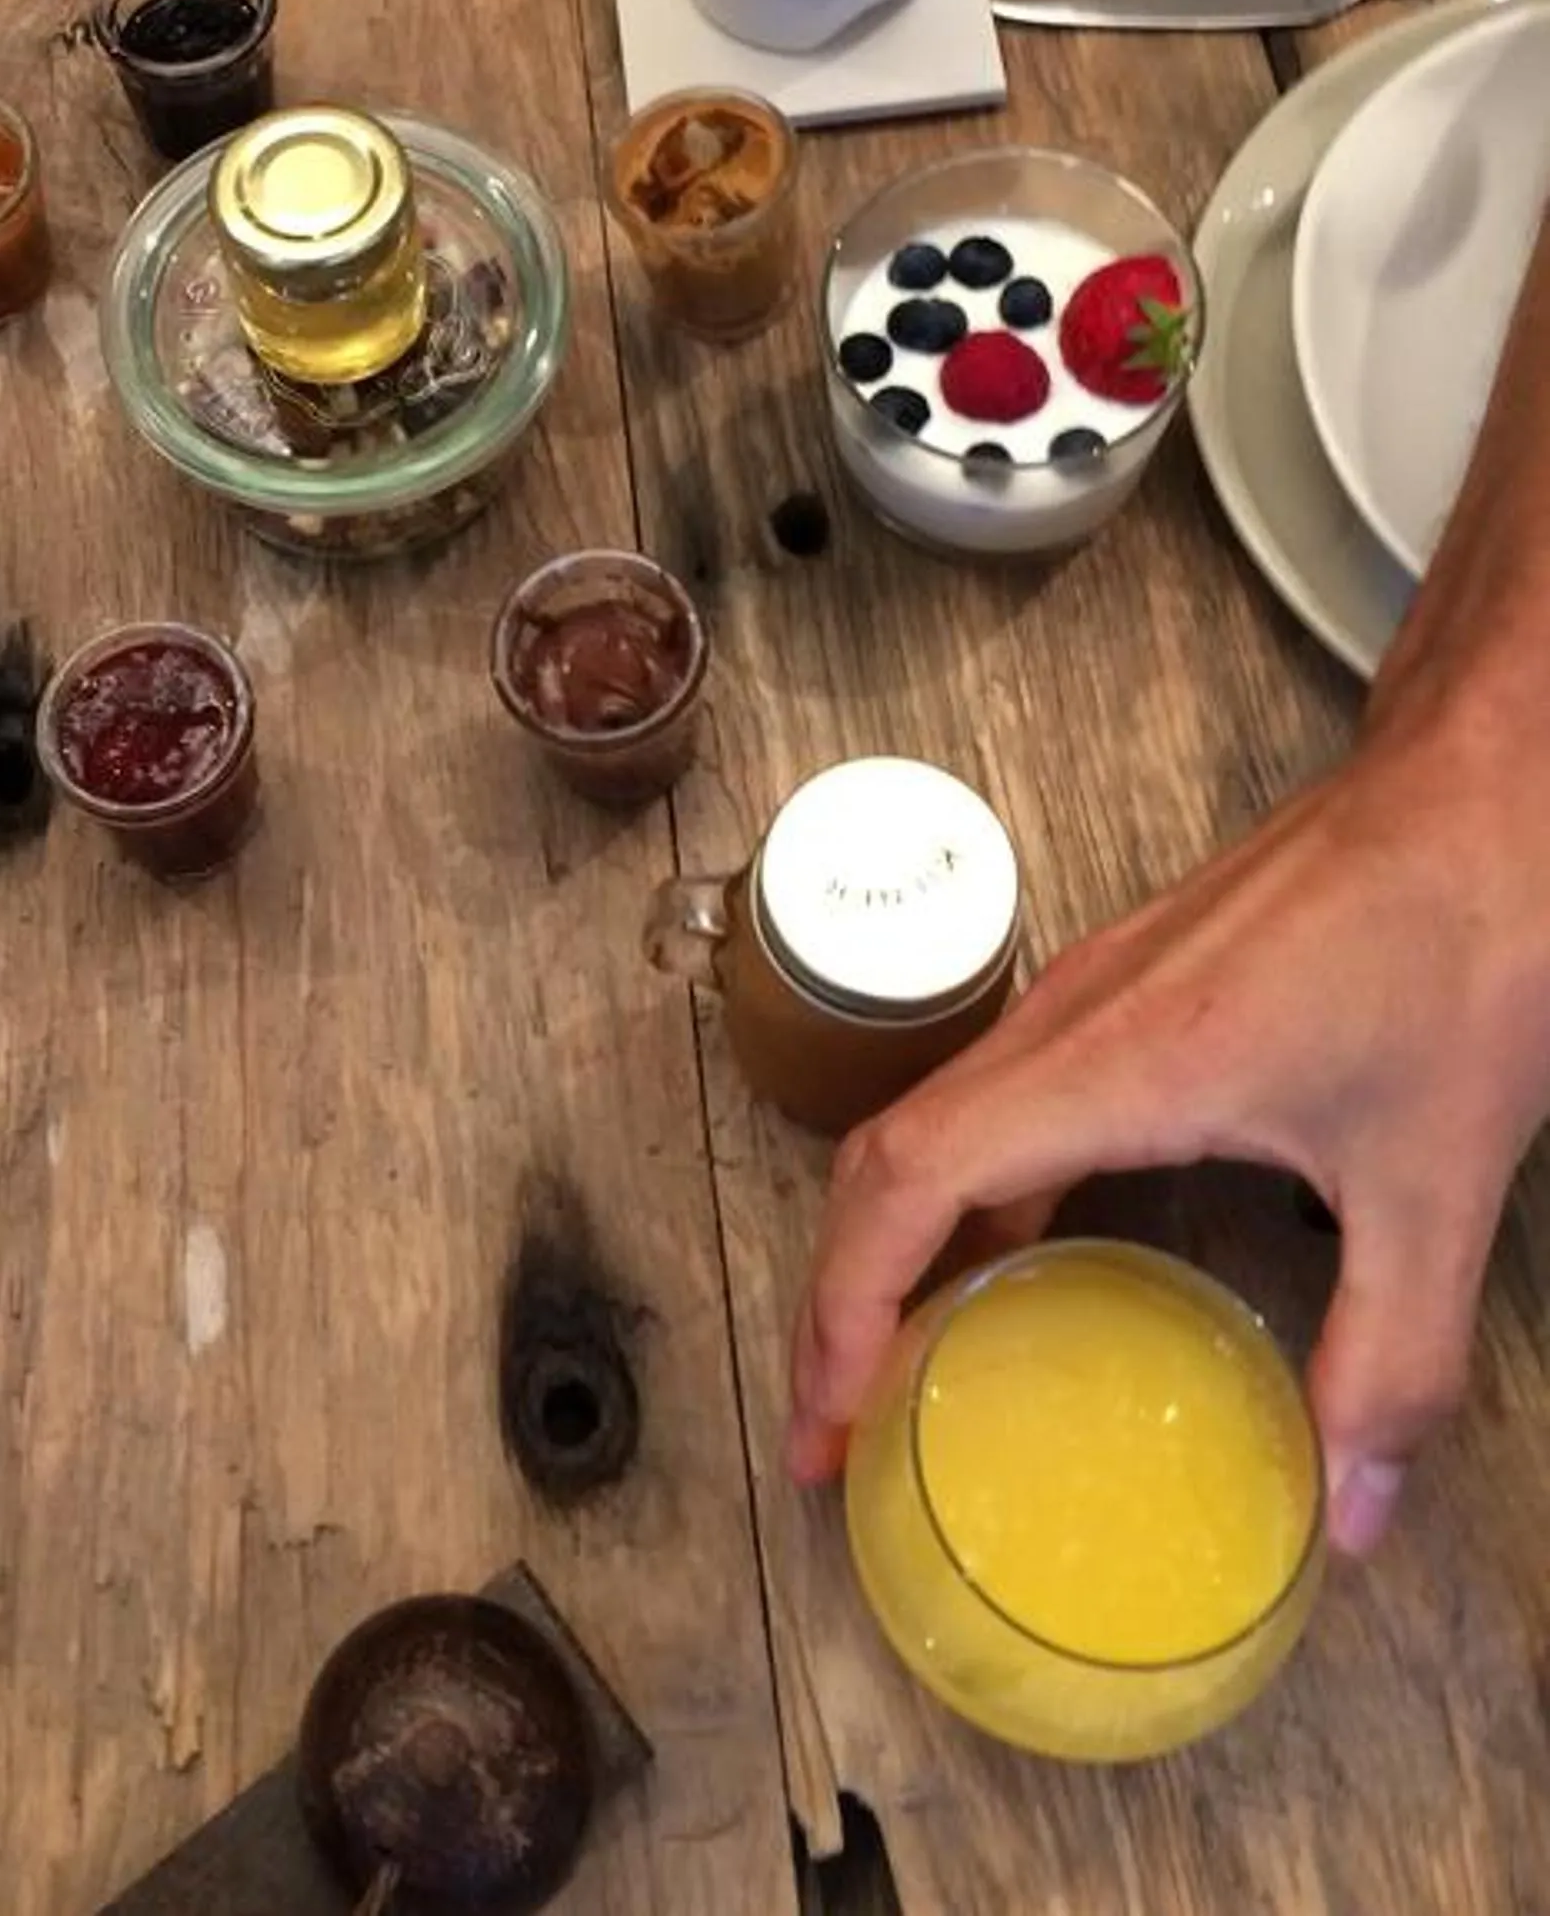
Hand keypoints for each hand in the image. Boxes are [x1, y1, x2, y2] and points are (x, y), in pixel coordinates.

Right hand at [784, 700, 1549, 1555]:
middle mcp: (1073, 1018)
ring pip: (937, 1119)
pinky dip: (966, 1193)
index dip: (846, 1303)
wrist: (1480, 794)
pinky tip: (1015, 1262)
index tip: (826, 1417)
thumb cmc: (1456, 945)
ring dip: (893, 1241)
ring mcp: (1092, 992)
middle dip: (839, 1297)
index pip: (914, 1178)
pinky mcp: (1130, 985)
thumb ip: (1393, 1355)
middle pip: (890, 1153)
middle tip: (832, 1430)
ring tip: (896, 1366)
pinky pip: (1000, 1098)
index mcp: (1116, 1060)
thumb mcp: (1439, 1178)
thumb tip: (1357, 1511)